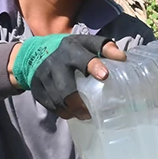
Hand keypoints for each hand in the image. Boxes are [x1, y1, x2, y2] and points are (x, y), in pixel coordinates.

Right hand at [9, 34, 126, 119]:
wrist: (35, 52)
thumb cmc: (70, 49)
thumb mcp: (86, 43)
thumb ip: (105, 48)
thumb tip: (122, 58)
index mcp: (72, 49)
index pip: (83, 58)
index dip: (94, 66)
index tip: (105, 76)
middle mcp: (56, 62)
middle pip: (66, 88)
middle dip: (78, 103)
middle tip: (89, 113)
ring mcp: (44, 76)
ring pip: (57, 100)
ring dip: (70, 110)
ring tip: (82, 115)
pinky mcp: (36, 87)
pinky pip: (49, 104)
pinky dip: (61, 111)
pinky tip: (69, 113)